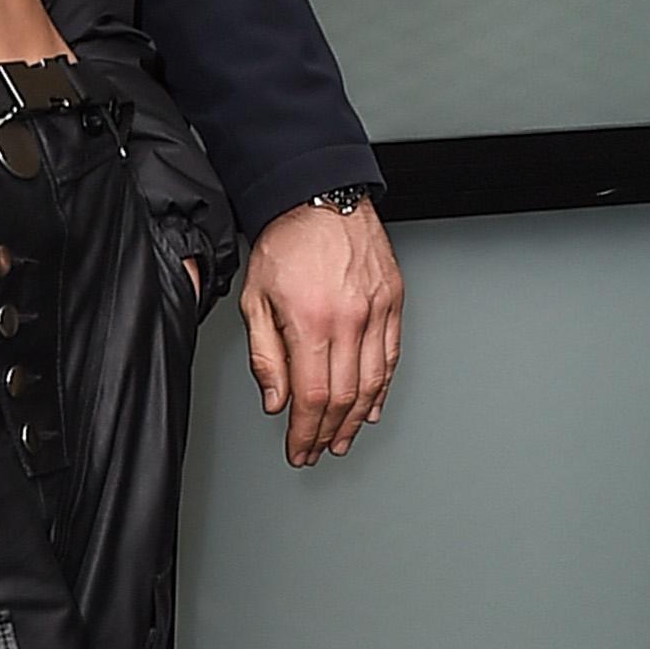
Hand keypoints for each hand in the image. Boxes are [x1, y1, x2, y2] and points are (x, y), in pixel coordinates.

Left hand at [239, 196, 402, 466]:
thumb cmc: (286, 242)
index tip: (298, 450)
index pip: (312, 397)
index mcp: (311, 322)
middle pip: (344, 397)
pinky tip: (371, 407)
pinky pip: (392, 357)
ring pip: (373, 383)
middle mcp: (349, 320)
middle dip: (328, 433)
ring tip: (342, 439)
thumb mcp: (255, 300)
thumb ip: (265, 356)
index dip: (305, 432)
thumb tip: (275, 401)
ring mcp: (376, 311)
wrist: (320, 197)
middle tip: (317, 450)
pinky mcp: (393, 301)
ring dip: (357, 419)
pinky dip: (382, 389)